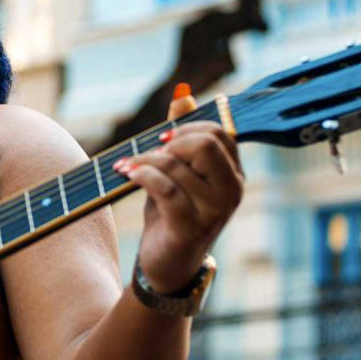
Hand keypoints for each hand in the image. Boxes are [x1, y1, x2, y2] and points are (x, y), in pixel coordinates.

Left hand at [114, 122, 243, 293]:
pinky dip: (141, 175)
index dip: (186, 128)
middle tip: (146, 153)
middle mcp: (232, 191)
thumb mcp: (179, 172)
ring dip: (144, 161)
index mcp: (234, 173)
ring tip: (126, 167)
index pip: (219, 131)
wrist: (167, 265)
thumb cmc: (174, 214)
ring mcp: (215, 211)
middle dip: (169, 142)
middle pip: (205, 143)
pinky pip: (164, 188)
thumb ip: (182, 136)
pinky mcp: (191, 227)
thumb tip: (183, 95)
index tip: (161, 140)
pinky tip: (126, 175)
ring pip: (177, 165)